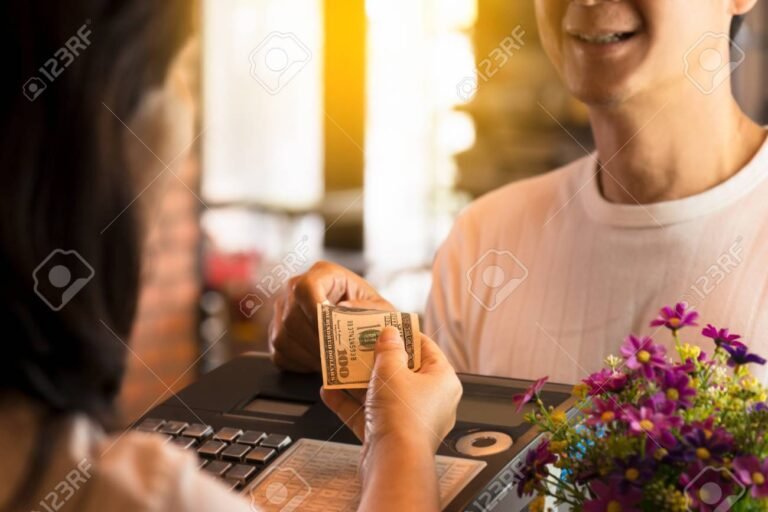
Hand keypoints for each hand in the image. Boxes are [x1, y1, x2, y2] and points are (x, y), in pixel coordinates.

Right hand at [269, 261, 393, 371]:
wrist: (360, 324)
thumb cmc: (370, 314)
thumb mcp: (380, 309)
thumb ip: (369, 308)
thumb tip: (345, 309)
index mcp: (323, 274)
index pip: (306, 288)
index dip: (314, 312)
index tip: (330, 333)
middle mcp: (295, 287)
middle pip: (292, 317)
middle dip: (315, 343)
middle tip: (335, 360)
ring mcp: (282, 309)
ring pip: (283, 338)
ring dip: (308, 356)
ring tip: (330, 366)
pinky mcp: (276, 331)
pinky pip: (279, 353)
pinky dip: (299, 364)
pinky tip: (319, 364)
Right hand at [320, 327, 461, 461]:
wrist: (393, 464)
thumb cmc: (403, 417)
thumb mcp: (392, 371)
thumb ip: (389, 349)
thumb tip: (390, 334)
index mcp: (442, 381)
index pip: (426, 348)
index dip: (404, 334)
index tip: (386, 325)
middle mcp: (430, 400)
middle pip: (401, 371)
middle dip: (376, 358)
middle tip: (358, 344)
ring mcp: (409, 419)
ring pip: (382, 393)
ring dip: (358, 380)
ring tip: (338, 365)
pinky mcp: (389, 436)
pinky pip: (369, 414)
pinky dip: (350, 403)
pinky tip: (330, 392)